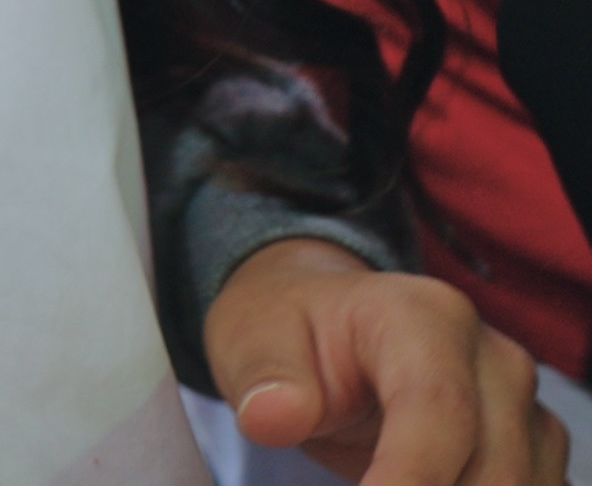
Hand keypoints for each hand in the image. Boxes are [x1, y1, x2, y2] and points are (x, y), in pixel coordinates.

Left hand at [208, 238, 566, 482]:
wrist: (327, 322)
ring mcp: (521, 402)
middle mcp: (492, 356)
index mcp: (423, 315)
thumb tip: (273, 417)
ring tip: (367, 480)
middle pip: (492, 464)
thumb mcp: (253, 340)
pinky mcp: (531, 441)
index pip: (438, 408)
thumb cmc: (289, 330)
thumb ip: (268, 379)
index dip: (410, 477)